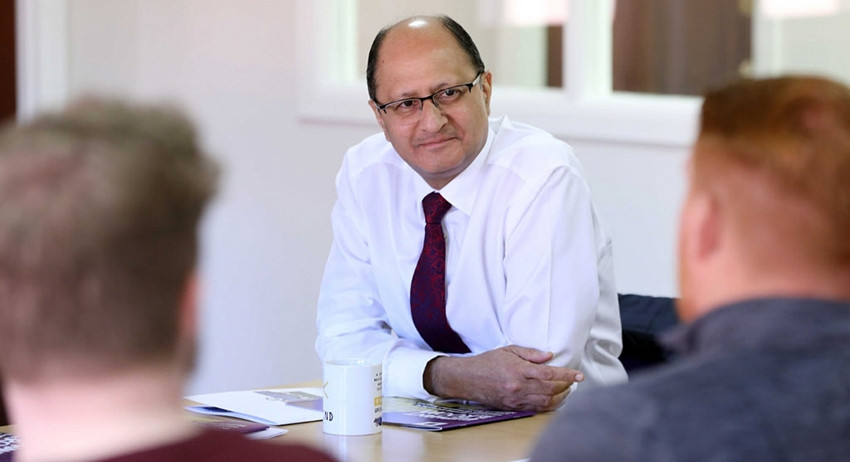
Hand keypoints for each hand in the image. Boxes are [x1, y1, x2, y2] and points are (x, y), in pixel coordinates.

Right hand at [423, 345, 583, 410]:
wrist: (468, 379)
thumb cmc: (488, 362)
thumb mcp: (509, 350)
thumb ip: (531, 353)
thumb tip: (550, 356)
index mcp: (518, 370)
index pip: (549, 374)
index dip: (567, 375)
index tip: (579, 376)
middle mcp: (518, 386)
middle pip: (550, 390)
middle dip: (566, 386)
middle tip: (572, 381)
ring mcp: (516, 399)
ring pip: (545, 402)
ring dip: (560, 398)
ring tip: (566, 391)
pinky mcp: (513, 407)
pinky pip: (536, 409)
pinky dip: (549, 406)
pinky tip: (554, 400)